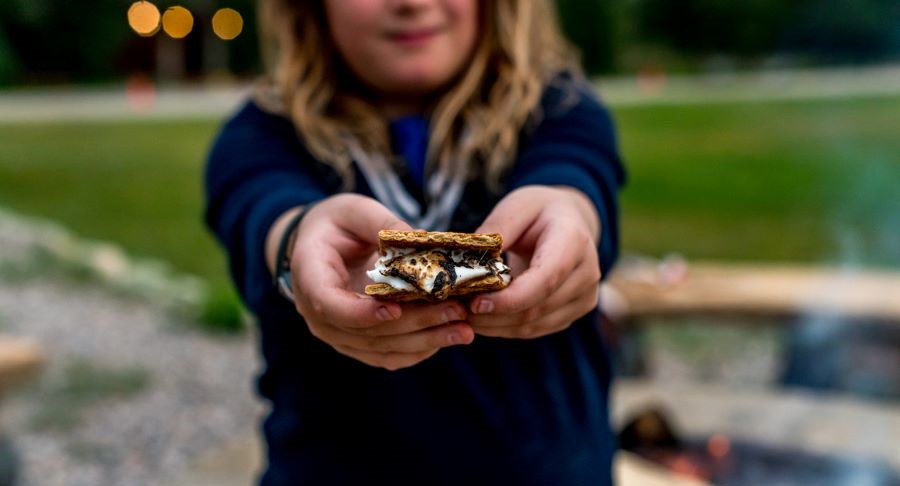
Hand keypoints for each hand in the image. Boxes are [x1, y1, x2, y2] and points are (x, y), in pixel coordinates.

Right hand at [289, 194, 473, 369]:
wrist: (320, 245)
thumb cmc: (337, 223)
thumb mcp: (355, 211)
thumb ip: (382, 224)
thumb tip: (421, 238)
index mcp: (310, 278)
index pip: (330, 304)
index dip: (361, 312)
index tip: (395, 308)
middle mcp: (319, 315)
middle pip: (365, 332)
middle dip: (414, 323)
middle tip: (456, 312)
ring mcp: (338, 334)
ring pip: (380, 349)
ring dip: (424, 341)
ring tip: (463, 330)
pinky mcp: (357, 344)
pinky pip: (387, 356)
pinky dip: (418, 350)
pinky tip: (447, 337)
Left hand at [468, 186, 600, 338]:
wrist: (569, 221)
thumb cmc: (539, 211)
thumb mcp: (517, 206)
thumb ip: (497, 230)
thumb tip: (470, 258)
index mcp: (574, 242)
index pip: (544, 280)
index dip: (509, 298)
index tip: (475, 302)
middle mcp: (587, 274)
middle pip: (536, 308)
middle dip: (493, 314)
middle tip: (457, 309)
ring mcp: (584, 297)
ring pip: (533, 325)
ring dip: (495, 325)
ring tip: (464, 313)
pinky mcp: (574, 313)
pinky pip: (535, 329)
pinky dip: (505, 327)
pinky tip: (483, 317)